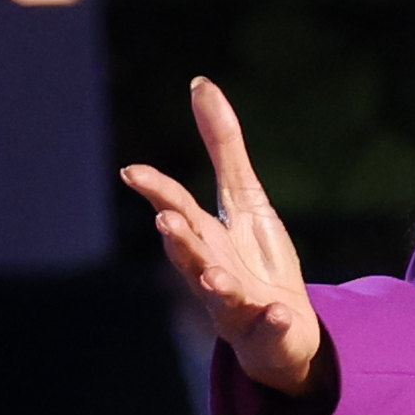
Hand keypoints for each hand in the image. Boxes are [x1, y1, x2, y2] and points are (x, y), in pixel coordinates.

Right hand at [126, 80, 325, 396]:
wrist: (283, 328)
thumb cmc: (255, 260)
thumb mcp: (245, 198)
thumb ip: (223, 147)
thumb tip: (201, 84)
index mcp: (206, 237)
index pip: (177, 208)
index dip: (156, 190)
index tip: (131, 172)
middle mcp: (212, 270)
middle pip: (191, 254)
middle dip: (178, 240)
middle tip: (163, 222)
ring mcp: (237, 304)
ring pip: (220, 296)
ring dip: (215, 284)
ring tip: (216, 276)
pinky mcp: (267, 330)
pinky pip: (269, 326)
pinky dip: (271, 320)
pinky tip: (278, 310)